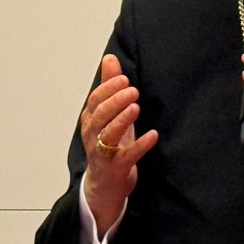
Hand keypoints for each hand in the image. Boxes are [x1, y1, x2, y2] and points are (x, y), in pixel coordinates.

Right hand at [80, 54, 157, 229]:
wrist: (105, 185)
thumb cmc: (108, 145)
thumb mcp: (108, 115)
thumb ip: (108, 86)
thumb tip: (109, 58)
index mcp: (90, 121)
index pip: (94, 101)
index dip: (108, 89)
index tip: (124, 78)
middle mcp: (93, 136)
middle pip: (99, 115)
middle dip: (115, 101)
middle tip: (133, 90)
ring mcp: (103, 153)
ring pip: (108, 135)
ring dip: (122, 120)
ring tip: (136, 108)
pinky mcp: (116, 168)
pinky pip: (128, 156)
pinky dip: (141, 145)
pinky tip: (153, 135)